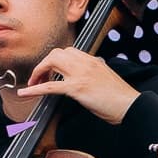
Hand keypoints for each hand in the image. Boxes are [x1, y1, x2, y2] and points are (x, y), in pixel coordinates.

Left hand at [15, 45, 138, 123]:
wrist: (130, 106)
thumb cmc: (120, 97)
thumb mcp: (106, 79)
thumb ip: (94, 73)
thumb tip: (86, 77)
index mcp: (93, 60)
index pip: (68, 51)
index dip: (55, 60)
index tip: (50, 70)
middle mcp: (86, 63)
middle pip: (56, 53)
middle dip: (44, 64)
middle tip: (39, 78)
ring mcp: (81, 74)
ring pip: (51, 62)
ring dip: (38, 73)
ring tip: (33, 84)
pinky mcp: (77, 88)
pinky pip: (51, 86)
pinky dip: (35, 89)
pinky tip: (26, 92)